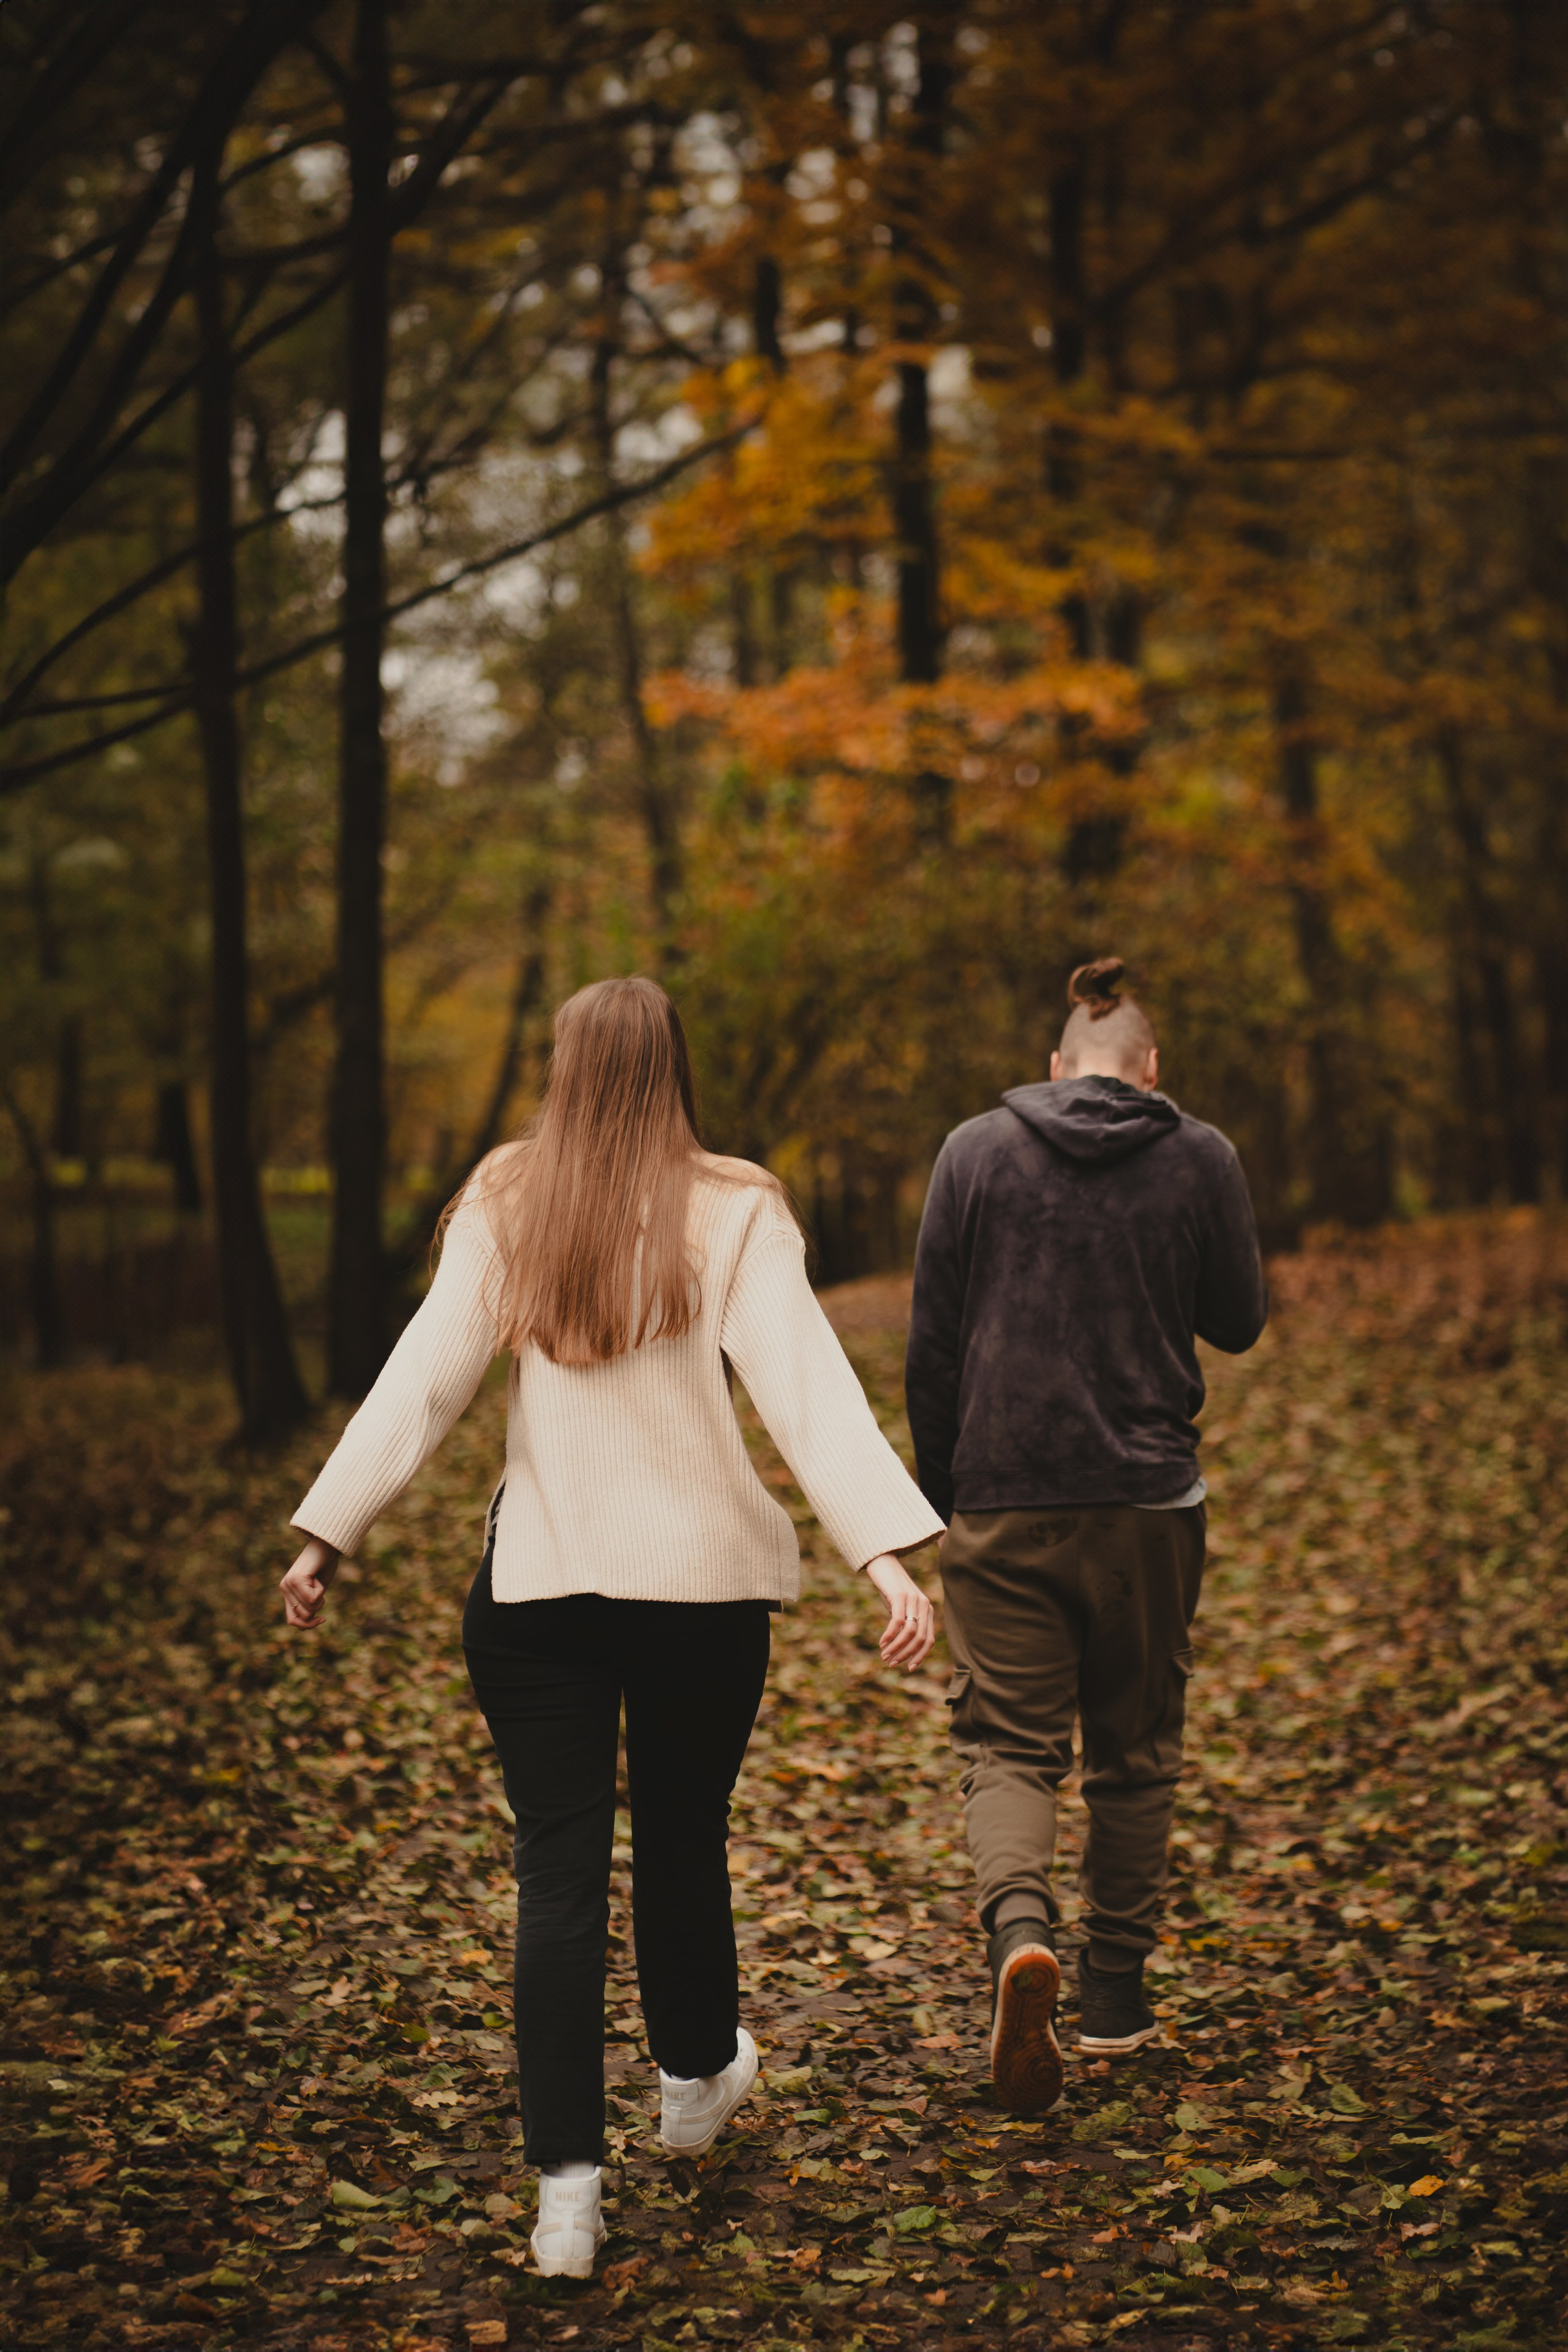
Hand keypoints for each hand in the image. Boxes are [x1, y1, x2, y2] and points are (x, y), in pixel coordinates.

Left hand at [280, 1537, 339, 1630]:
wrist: (327, 1546)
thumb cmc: (324, 1566)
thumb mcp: (317, 1592)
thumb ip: (309, 1606)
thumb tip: (303, 1628)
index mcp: (287, 1592)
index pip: (292, 1620)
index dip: (307, 1624)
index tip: (323, 1619)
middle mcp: (284, 1588)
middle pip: (303, 1616)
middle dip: (317, 1608)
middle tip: (320, 1590)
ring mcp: (288, 1584)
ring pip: (309, 1608)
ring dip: (320, 1597)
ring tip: (317, 1581)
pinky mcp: (296, 1579)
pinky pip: (312, 1598)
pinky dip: (321, 1591)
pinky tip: (317, 1578)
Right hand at [864, 1553, 935, 1670]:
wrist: (883, 1563)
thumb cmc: (891, 1588)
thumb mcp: (902, 1608)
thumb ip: (906, 1623)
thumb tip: (903, 1647)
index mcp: (927, 1611)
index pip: (929, 1640)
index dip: (919, 1656)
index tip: (908, 1667)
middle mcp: (924, 1605)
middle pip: (919, 1639)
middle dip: (905, 1654)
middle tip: (891, 1662)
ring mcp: (913, 1600)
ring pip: (909, 1632)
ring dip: (896, 1647)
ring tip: (885, 1656)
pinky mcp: (900, 1595)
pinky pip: (898, 1621)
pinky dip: (890, 1635)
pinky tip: (882, 1643)